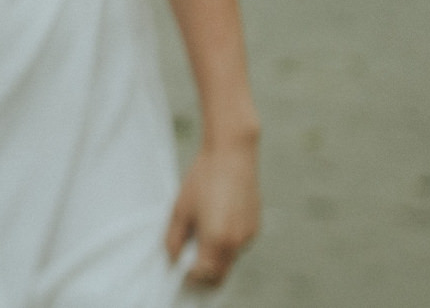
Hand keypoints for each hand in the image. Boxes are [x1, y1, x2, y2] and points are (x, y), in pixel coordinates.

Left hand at [164, 135, 260, 287]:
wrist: (232, 154)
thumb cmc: (203, 178)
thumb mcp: (180, 209)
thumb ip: (174, 239)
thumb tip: (174, 258)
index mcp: (216, 240)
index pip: (203, 275)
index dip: (189, 275)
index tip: (180, 266)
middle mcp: (236, 243)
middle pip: (219, 274)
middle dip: (204, 272)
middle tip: (189, 257)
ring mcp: (248, 236)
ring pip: (229, 260)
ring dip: (216, 257)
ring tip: (203, 229)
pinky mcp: (255, 227)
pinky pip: (238, 245)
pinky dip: (227, 243)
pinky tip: (218, 219)